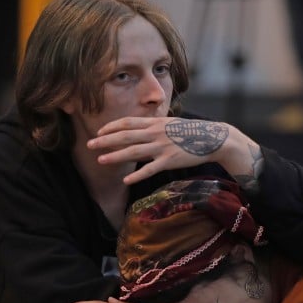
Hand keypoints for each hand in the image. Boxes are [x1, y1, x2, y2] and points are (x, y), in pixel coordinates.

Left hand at [88, 117, 258, 185]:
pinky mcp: (170, 160)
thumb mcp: (170, 125)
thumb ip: (154, 127)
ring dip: (115, 156)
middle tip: (89, 144)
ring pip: (133, 151)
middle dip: (105, 140)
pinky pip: (150, 169)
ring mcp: (162, 146)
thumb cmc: (191, 133)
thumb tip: (140, 131)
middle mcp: (155, 132)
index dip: (111, 127)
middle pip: (125, 135)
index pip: (128, 122)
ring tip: (100, 160)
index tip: (98, 132)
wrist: (213, 138)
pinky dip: (137, 174)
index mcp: (155, 122)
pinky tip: (126, 180)